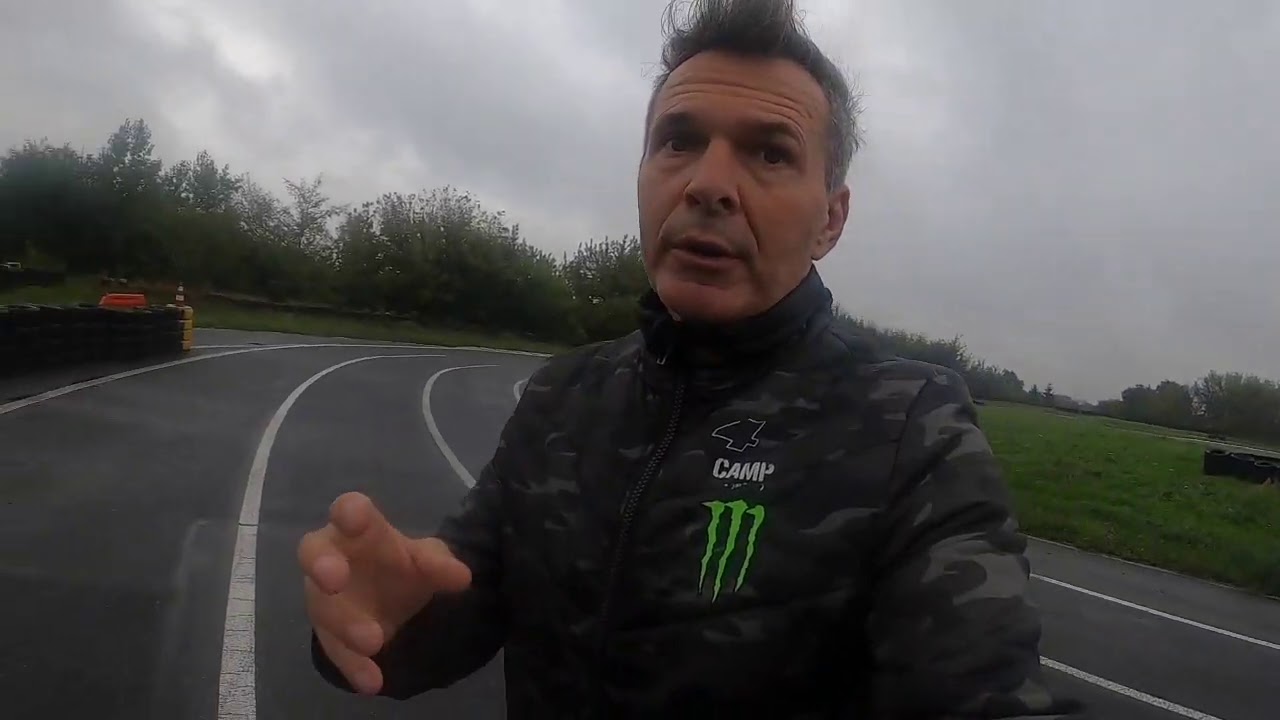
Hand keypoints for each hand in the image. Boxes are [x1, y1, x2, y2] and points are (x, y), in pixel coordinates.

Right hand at [298, 491, 471, 694]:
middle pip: (313, 552)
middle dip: (321, 563)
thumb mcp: (427, 560)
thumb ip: (439, 563)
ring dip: (346, 624)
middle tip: (335, 578)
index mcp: (359, 529)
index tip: (355, 517)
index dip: (349, 511)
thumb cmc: (402, 564)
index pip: (348, 509)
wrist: (392, 600)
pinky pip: (335, 649)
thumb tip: (462, 577)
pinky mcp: (328, 633)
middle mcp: (333, 557)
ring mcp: (325, 597)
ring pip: (323, 607)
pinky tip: (372, 682)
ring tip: (375, 641)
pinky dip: (353, 666)